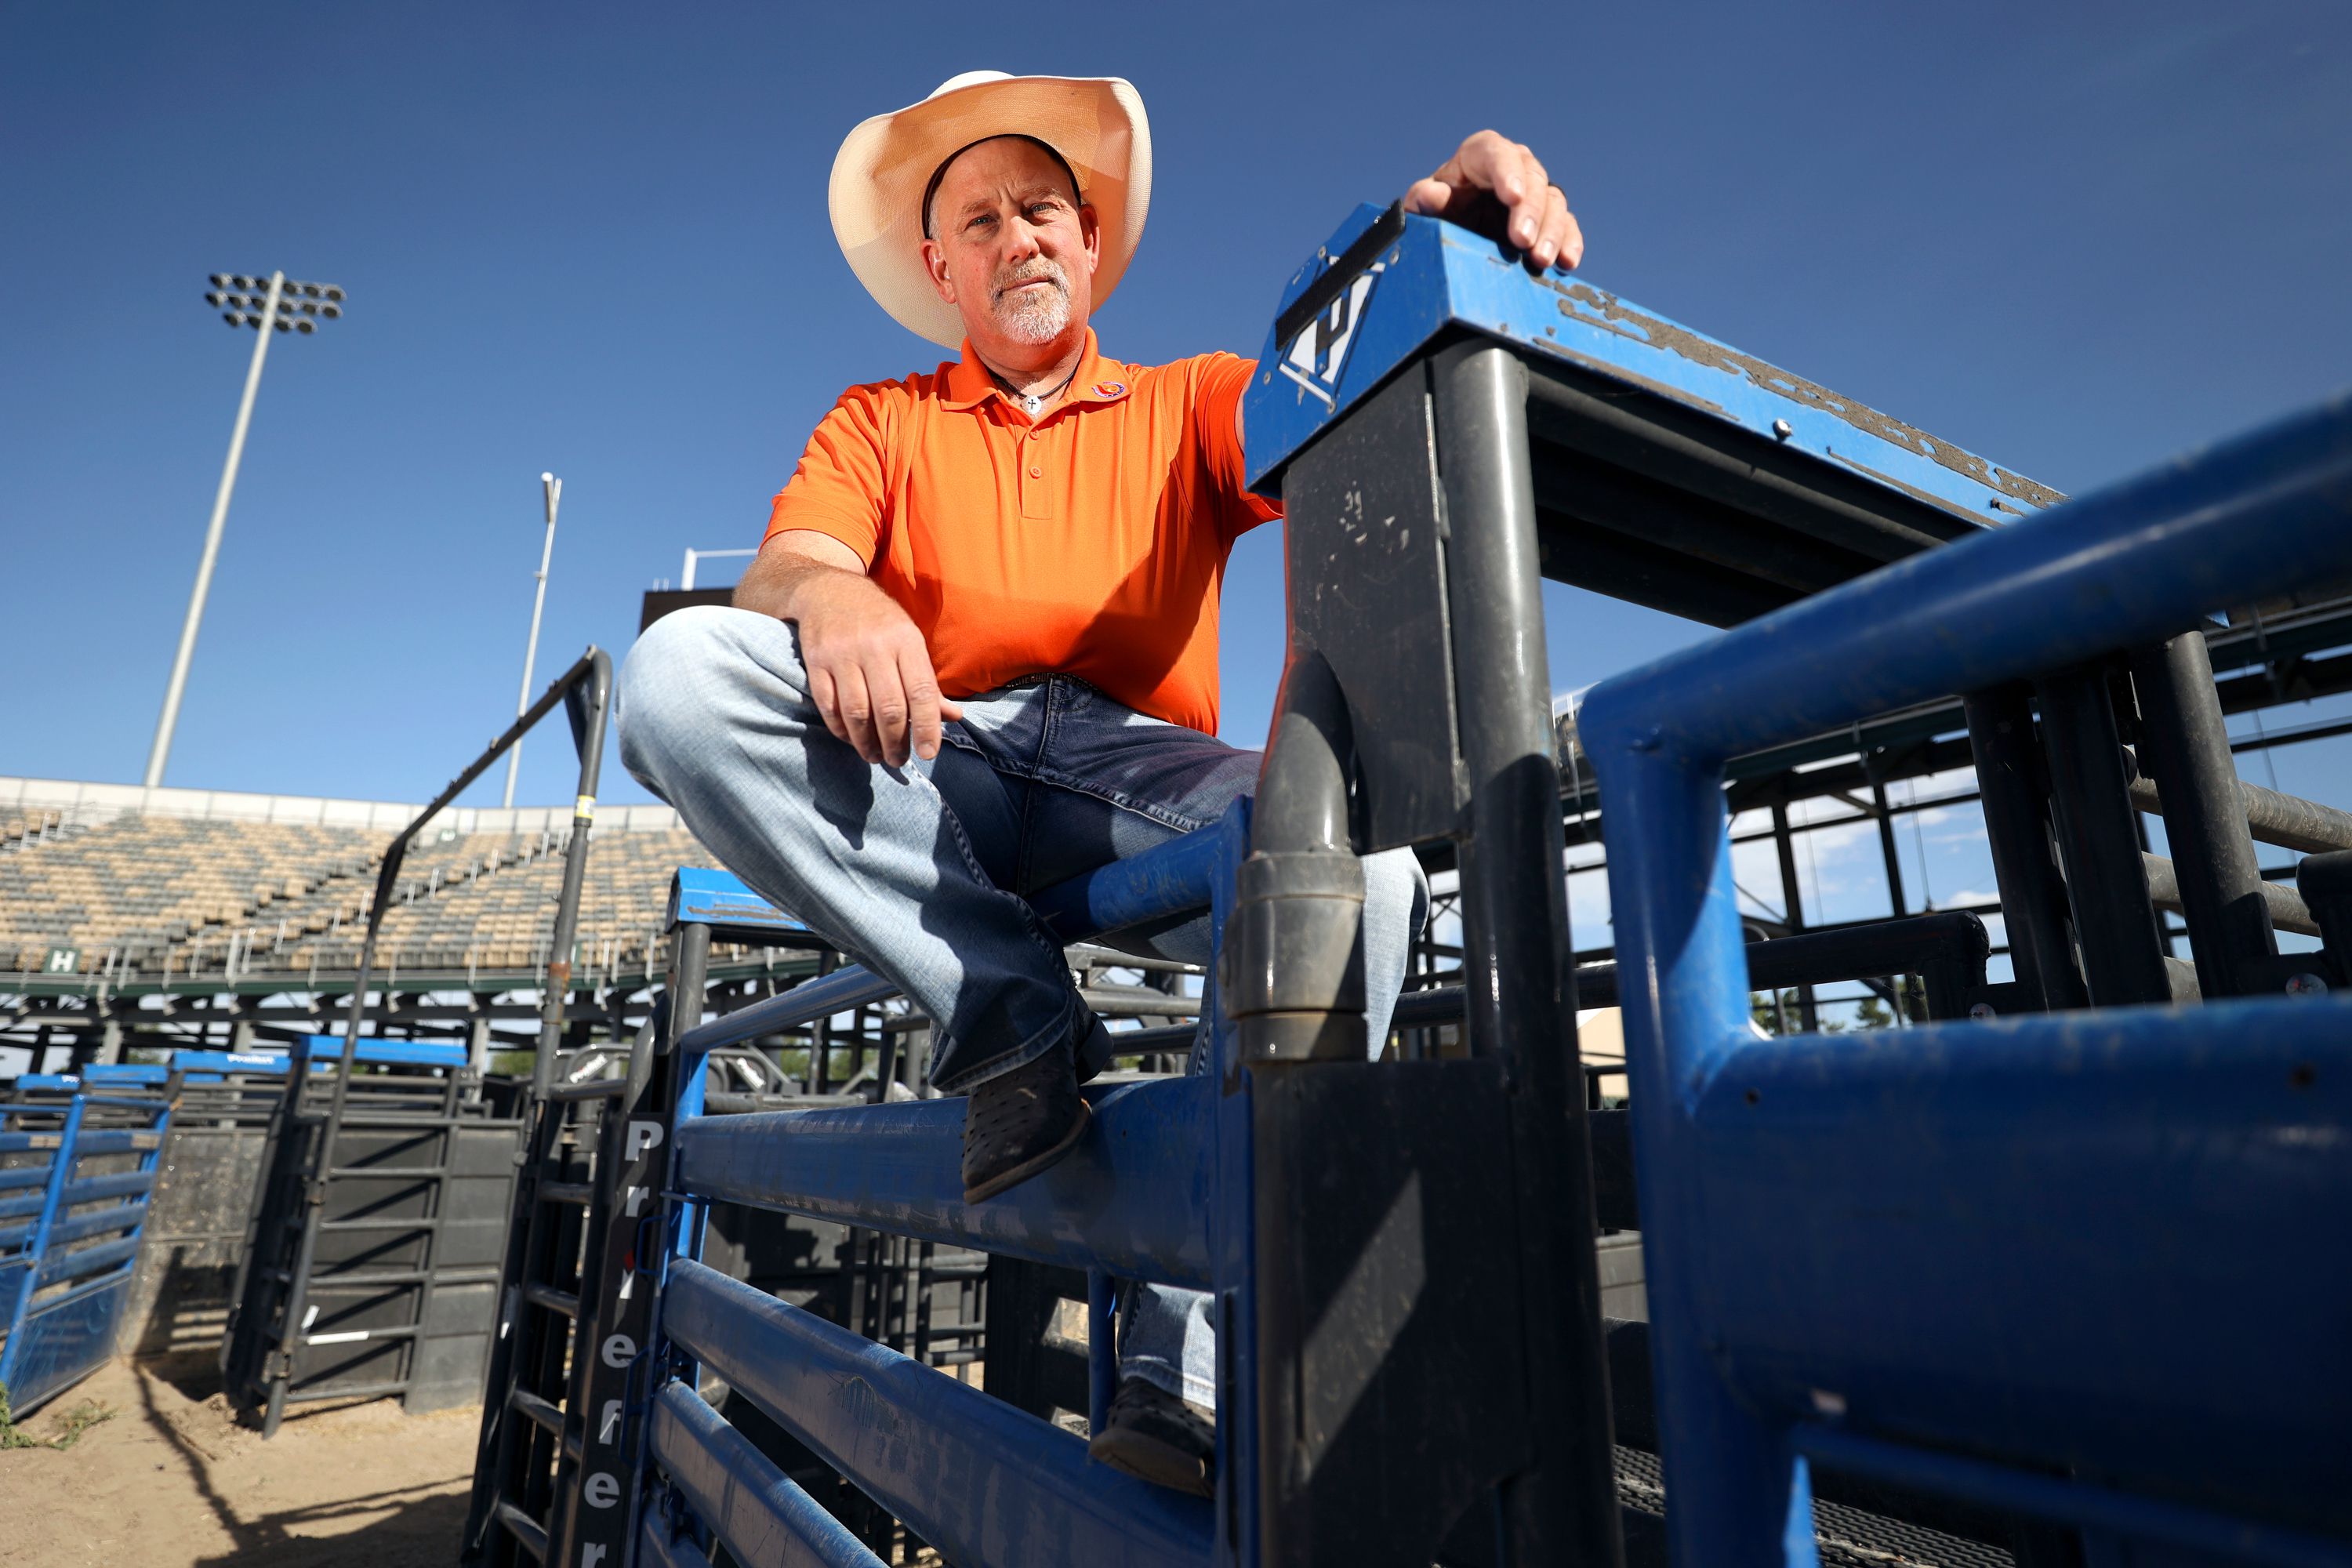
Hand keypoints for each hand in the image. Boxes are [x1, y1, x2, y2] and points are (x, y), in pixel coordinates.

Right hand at [740, 535, 961, 766]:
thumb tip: (954, 717)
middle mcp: (875, 647)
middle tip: (898, 761)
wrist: (828, 590)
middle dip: (896, 742)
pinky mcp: (816, 660)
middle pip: (889, 707)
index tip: (929, 754)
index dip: (928, 726)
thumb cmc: (878, 622)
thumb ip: (927, 682)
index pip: (922, 691)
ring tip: (875, 756)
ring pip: (857, 711)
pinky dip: (840, 728)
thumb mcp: (909, 641)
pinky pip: (828, 705)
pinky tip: (850, 738)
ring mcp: (842, 654)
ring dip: (866, 742)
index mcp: (905, 641)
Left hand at [1404, 131, 1582, 272]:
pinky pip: (1567, 225)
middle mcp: (1512, 168)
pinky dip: (1569, 242)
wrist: (1450, 237)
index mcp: (1478, 156)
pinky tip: (1568, 261)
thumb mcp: (1422, 209)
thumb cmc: (1435, 215)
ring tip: (1541, 260)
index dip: (1507, 172)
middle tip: (1522, 241)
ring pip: (1553, 201)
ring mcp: (1533, 193)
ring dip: (1552, 230)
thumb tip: (1433, 194)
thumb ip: (1423, 201)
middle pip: (1532, 177)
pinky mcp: (1547, 219)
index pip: (1495, 152)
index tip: (1513, 197)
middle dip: (1531, 210)